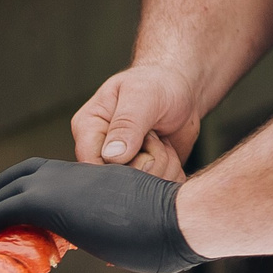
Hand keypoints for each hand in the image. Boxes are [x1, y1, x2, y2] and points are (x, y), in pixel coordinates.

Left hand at [0, 157, 207, 272]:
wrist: (178, 217)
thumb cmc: (170, 225)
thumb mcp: (133, 221)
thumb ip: (114, 226)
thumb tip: (111, 250)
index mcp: (92, 176)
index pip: (44, 175)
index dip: (20, 190)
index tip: (6, 210)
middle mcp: (73, 175)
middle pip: (18, 177)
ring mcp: (61, 185)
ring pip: (7, 190)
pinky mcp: (51, 202)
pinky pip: (6, 208)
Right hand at [72, 63, 201, 177]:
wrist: (183, 89)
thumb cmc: (159, 83)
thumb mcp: (143, 96)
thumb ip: (127, 124)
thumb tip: (112, 156)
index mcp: (89, 127)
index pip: (90, 164)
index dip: (118, 167)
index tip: (142, 150)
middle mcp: (101, 150)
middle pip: (117, 182)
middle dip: (147, 163)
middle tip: (157, 137)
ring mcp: (123, 164)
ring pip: (140, 188)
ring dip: (162, 165)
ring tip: (162, 139)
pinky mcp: (144, 174)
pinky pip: (158, 187)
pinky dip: (172, 172)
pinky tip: (170, 151)